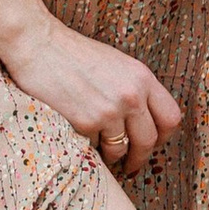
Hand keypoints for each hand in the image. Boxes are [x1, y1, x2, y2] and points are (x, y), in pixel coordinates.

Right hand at [3, 18, 183, 172]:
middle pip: (148, 140)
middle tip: (131, 164)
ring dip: (111, 155)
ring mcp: (108, 110)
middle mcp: (131, 95)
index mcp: (142, 77)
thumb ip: (135, 88)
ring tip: (102, 150)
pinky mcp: (85, 123)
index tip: (153, 143)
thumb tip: (144, 119)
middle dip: (139, 157)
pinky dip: (87, 144)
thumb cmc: (74, 54)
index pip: (170, 117)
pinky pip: (93, 146)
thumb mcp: (116, 64)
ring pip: (120, 149)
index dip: (163, 136)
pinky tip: (78, 133)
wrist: (38, 45)